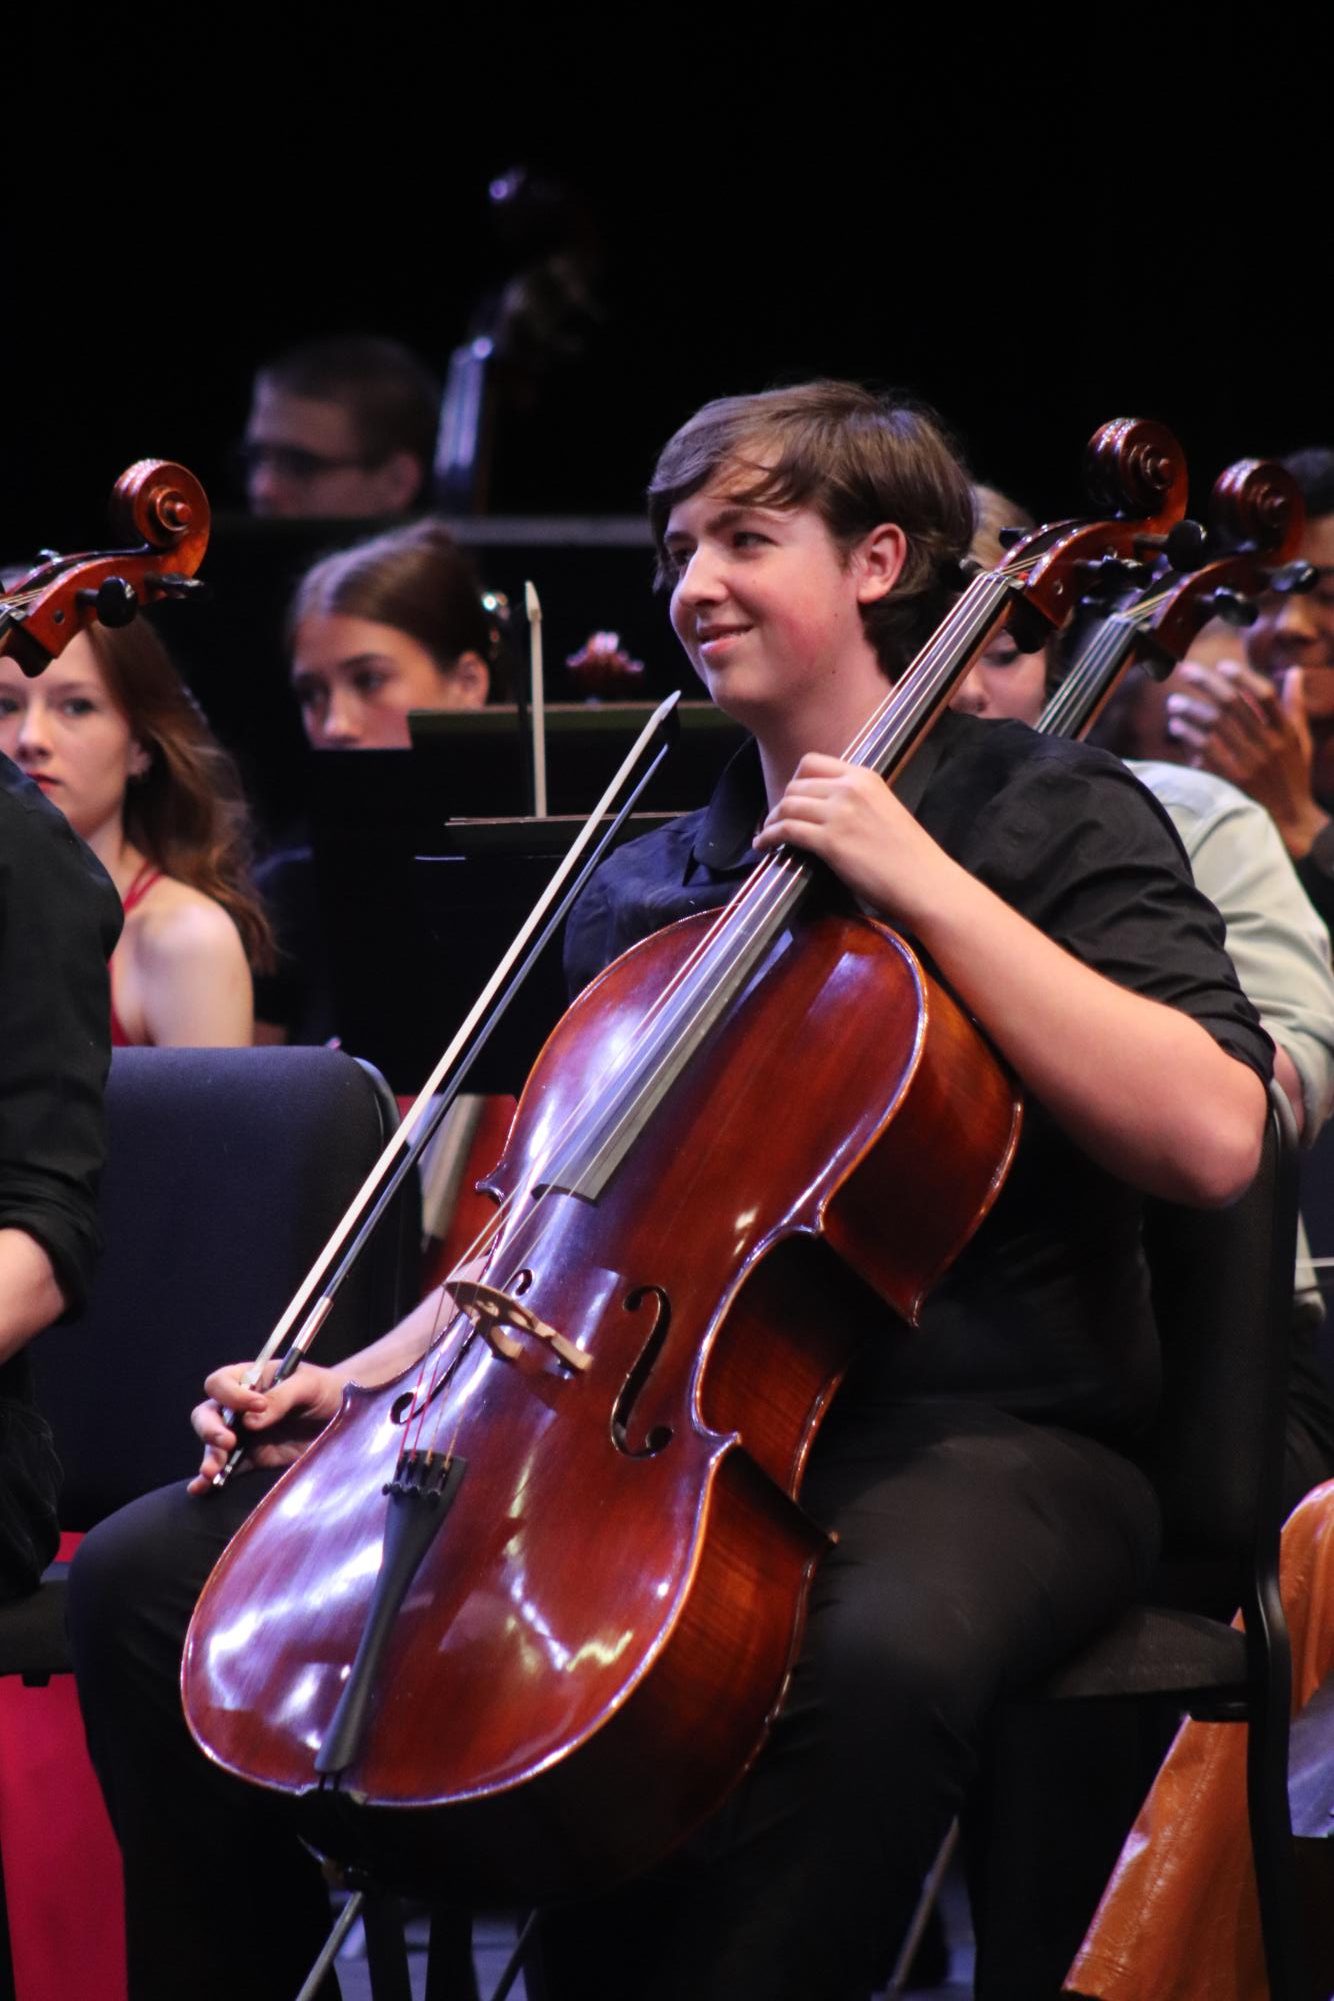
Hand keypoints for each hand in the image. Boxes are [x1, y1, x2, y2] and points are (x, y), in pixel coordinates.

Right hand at [187, 1358, 343, 1492]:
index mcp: (250, 1380)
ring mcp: (243, 1434)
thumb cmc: (325, 1390)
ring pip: (213, 1444)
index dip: (231, 1394)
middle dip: (210, 1429)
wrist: (344, 1416)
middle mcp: (239, 1407)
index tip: (258, 1405)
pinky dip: (211, 1479)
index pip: (221, 1383)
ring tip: (213, 1472)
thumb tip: (251, 1422)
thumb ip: (282, 1397)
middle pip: (207, 1414)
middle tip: (228, 1441)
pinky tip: (201, 1488)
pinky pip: (227, 1469)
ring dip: (210, 1456)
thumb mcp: (309, 1386)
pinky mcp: (252, 1458)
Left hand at [753, 753, 955, 928]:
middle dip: (783, 803)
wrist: (925, 882)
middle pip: (796, 784)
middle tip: (780, 822)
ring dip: (773, 820)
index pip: (813, 763)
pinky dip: (769, 837)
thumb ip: (857, 803)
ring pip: (787, 805)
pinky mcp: (830, 840)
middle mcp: (849, 788)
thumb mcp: (884, 810)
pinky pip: (786, 830)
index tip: (794, 799)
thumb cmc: (910, 856)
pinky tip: (764, 845)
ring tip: (769, 834)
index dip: (796, 781)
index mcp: (864, 777)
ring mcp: (839, 813)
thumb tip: (826, 810)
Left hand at [1166, 658, 1328, 856]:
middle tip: (1185, 670)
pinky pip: (1205, 751)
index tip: (1222, 665)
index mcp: (1286, 731)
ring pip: (1215, 726)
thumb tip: (1294, 671)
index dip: (1243, 677)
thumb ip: (1295, 705)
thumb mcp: (1300, 740)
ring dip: (1190, 710)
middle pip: (1234, 704)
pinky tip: (1176, 727)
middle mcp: (1268, 744)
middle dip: (1206, 684)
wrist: (1291, 820)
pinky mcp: (1233, 780)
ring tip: (1173, 702)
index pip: (1265, 695)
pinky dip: (1188, 736)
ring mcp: (1250, 763)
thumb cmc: (1293, 775)